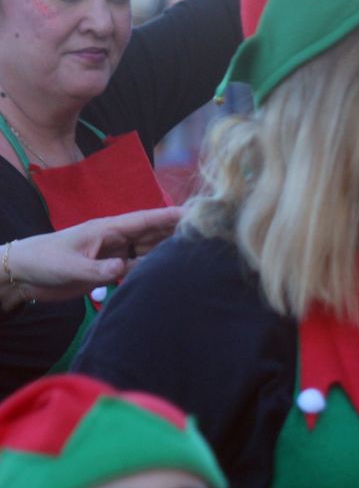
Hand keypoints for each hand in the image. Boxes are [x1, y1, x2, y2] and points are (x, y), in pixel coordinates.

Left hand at [4, 207, 181, 305]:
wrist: (23, 275)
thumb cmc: (43, 261)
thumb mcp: (70, 266)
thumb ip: (98, 269)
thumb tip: (125, 269)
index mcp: (107, 229)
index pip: (145, 220)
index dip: (170, 216)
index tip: (195, 212)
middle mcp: (115, 239)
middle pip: (153, 233)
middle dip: (177, 231)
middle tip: (207, 233)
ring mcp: (114, 254)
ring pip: (148, 250)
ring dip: (168, 251)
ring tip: (196, 252)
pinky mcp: (110, 270)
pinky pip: (138, 267)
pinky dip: (153, 268)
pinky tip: (169, 272)